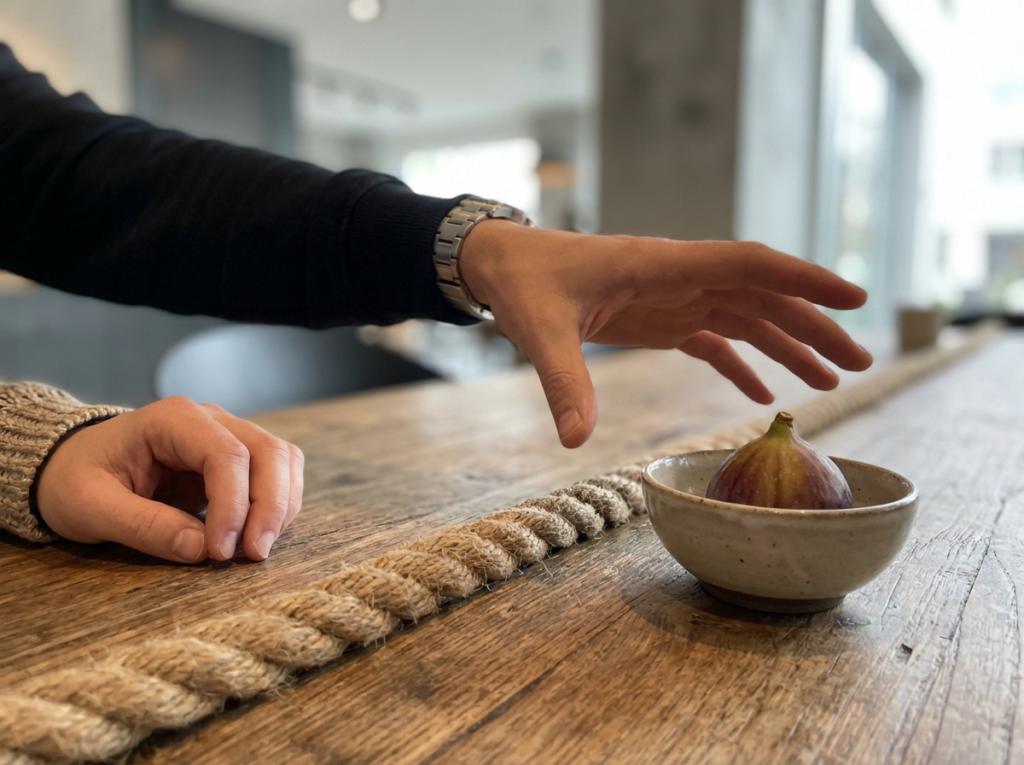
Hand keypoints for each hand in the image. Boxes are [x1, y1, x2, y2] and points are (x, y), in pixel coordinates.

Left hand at [34, 397, 303, 562]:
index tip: (219, 552)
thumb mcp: (90, 508)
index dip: (233, 505)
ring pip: (282, 460)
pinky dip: (276, 507)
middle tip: (254, 556)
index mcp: (172, 420)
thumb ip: (144, 526)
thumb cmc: (74, 481)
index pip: (226, 454)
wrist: (70, 468)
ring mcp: (227, 436)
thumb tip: (203, 550)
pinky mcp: (235, 461)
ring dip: (280, 506)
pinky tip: (255, 536)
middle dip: (270, 506)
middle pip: (268, 451)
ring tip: (256, 549)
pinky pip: (276, 476)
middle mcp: (209, 419)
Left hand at [459, 222, 872, 448]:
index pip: (748, 264)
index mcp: (661, 264)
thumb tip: (574, 441)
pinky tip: (764, 397)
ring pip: (747, 317)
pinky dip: (742, 365)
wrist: (502, 264)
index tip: (853, 298)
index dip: (803, 278)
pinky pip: (714, 339)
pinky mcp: (659, 318)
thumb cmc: (523, 282)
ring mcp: (672, 297)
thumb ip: (563, 381)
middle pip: (763, 296)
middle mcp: (678, 276)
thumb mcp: (539, 330)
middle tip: (862, 361)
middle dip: (814, 326)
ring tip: (832, 381)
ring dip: (790, 346)